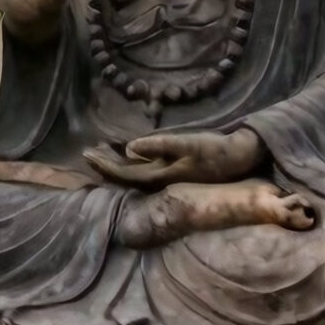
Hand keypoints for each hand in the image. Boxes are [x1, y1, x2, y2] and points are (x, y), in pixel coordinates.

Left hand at [87, 127, 265, 188]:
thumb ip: (159, 145)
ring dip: (115, 164)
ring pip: (132, 174)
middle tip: (86, 153)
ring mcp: (166, 176)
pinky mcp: (172, 170)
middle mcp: (159, 181)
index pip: (123, 175)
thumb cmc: (213, 149)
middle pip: (124, 177)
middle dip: (104, 166)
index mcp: (159, 176)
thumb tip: (130, 148)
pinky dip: (129, 162)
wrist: (238, 158)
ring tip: (99, 152)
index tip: (86, 155)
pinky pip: (142, 169)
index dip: (104, 166)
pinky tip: (125, 153)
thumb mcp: (187, 144)